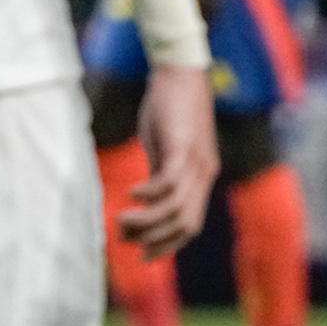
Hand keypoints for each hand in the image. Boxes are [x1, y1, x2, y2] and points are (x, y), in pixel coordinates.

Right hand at [118, 63, 216, 258]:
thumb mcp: (165, 149)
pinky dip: (149, 195)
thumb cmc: (170, 108)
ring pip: (176, 209)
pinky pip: (168, 183)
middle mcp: (204, 174)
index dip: (168, 245)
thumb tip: (146, 204)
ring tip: (121, 221)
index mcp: (202, 177)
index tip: (142, 255)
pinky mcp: (182, 147)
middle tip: (125, 238)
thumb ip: (160, 176)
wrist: (180, 70)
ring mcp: (196, 161)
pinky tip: (131, 193)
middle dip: (155, 240)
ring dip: (147, 222)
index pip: (191, 226)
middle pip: (186, 224)